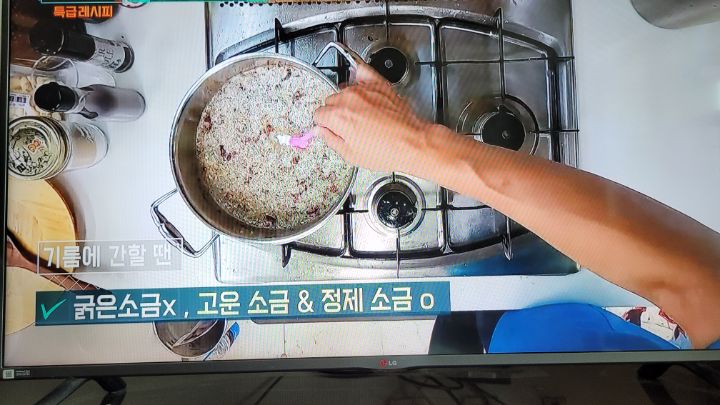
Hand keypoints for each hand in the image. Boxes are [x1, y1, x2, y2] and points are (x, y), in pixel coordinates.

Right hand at [312, 63, 442, 172]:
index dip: (324, 124)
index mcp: (338, 117)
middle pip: (331, 101)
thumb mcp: (351, 155)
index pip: (318, 114)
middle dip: (336, 113)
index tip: (331, 129)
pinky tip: (361, 86)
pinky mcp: (379, 84)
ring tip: (363, 115)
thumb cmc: (387, 150)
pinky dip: (359, 77)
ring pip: (345, 90)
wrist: (412, 142)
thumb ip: (330, 140)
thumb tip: (319, 132)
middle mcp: (349, 99)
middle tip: (349, 126)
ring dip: (349, 100)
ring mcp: (364, 89)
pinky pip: (362, 72)